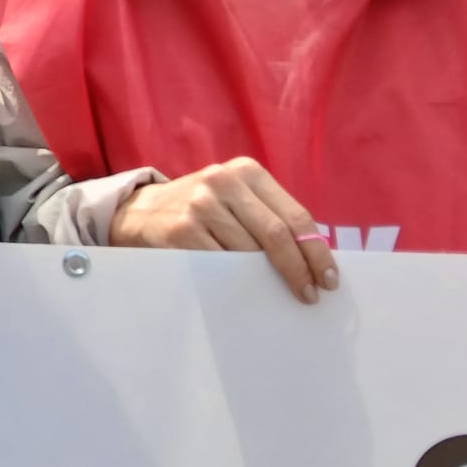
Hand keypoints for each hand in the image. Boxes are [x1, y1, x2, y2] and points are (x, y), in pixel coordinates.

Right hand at [109, 158, 337, 303]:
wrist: (138, 212)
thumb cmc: (200, 210)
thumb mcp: (234, 197)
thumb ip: (268, 215)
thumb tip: (313, 257)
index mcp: (246, 171)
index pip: (295, 215)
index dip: (316, 250)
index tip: (328, 278)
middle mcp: (223, 182)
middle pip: (277, 235)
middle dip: (300, 270)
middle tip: (310, 294)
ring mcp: (200, 205)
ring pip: (250, 253)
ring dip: (268, 280)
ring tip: (277, 295)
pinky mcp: (181, 231)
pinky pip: (222, 265)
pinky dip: (238, 282)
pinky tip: (245, 290)